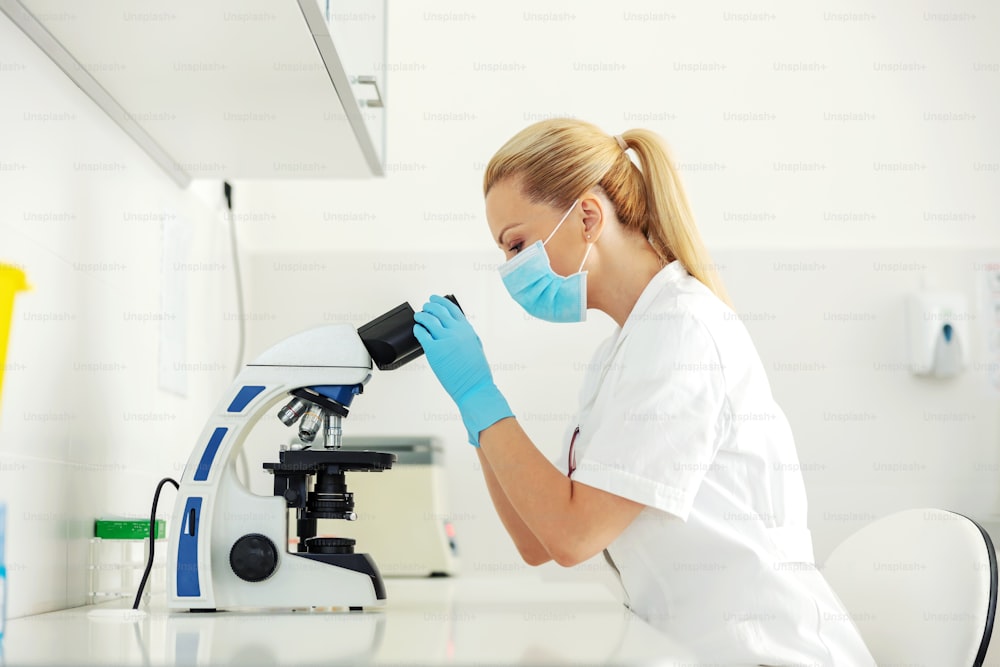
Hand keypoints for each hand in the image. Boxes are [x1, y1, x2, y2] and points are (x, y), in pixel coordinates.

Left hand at [413, 295, 512, 445]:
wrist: (474, 386)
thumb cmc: (476, 372)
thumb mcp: (476, 346)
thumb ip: (466, 335)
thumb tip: (458, 328)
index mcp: (467, 329)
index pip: (451, 308)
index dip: (441, 301)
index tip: (435, 298)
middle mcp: (456, 331)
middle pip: (438, 311)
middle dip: (429, 306)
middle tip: (425, 306)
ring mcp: (444, 339)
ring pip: (428, 320)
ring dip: (421, 315)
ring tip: (418, 316)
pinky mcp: (434, 350)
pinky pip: (422, 334)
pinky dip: (418, 329)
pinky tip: (417, 329)